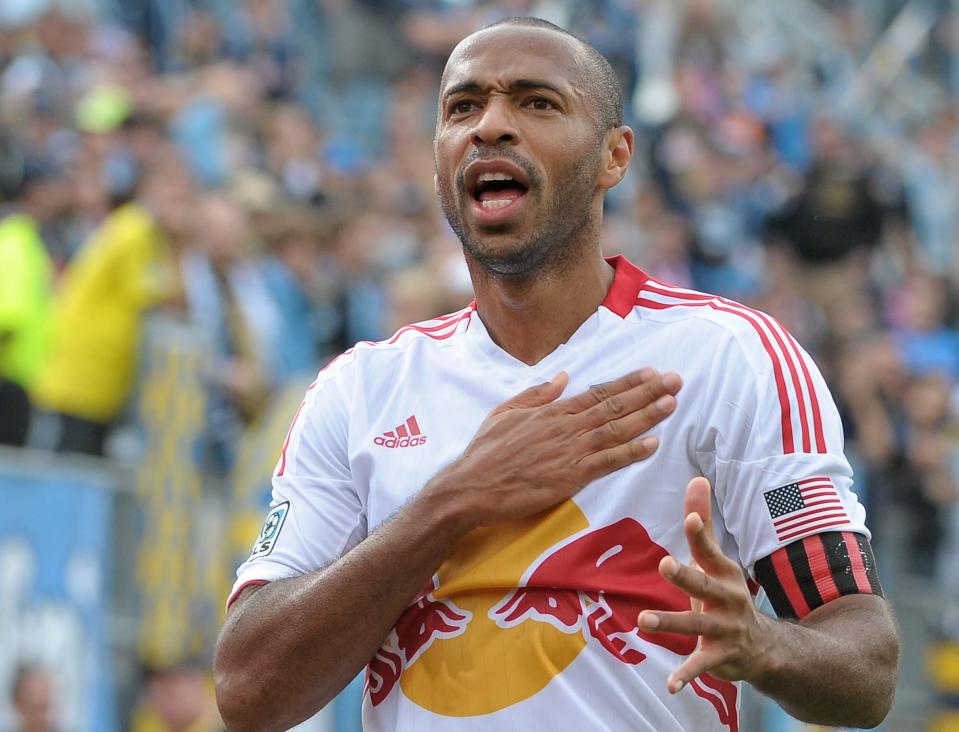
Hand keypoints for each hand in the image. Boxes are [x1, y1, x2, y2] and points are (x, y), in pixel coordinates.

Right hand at [432, 368, 681, 526]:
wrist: (472, 485)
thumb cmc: (485, 451)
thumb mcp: (506, 411)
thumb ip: (538, 394)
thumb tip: (563, 377)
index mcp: (553, 411)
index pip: (598, 392)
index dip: (628, 383)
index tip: (651, 372)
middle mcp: (566, 427)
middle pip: (614, 406)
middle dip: (648, 392)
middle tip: (676, 380)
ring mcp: (570, 451)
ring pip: (616, 429)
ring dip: (647, 416)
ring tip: (671, 403)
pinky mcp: (570, 477)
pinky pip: (607, 462)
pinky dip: (630, 452)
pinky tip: (652, 444)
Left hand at [637, 477, 776, 692]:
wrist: (764, 647)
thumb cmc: (725, 593)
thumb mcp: (715, 560)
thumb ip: (702, 523)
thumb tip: (696, 477)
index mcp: (722, 571)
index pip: (708, 549)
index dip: (699, 534)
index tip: (689, 517)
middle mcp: (725, 598)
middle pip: (702, 585)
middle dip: (684, 576)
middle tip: (664, 564)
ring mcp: (723, 629)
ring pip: (695, 625)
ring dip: (670, 622)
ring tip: (643, 620)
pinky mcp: (718, 657)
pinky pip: (700, 666)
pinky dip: (686, 676)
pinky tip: (670, 685)